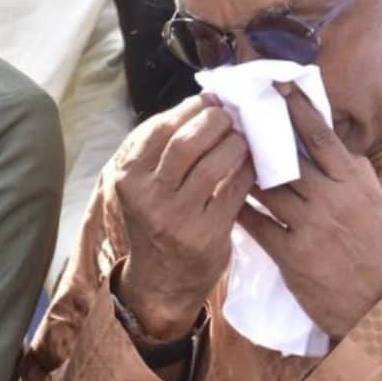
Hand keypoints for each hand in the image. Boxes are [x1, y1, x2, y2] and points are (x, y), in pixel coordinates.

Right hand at [113, 94, 254, 339]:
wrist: (161, 281)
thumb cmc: (158, 221)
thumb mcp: (145, 186)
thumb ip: (163, 149)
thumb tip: (202, 102)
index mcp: (129, 177)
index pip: (161, 128)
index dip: (191, 108)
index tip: (211, 100)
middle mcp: (147, 196)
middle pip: (187, 141)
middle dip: (215, 121)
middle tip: (231, 116)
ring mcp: (176, 217)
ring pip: (213, 163)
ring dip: (236, 143)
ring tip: (243, 138)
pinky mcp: (205, 234)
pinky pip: (234, 190)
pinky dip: (247, 170)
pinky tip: (252, 164)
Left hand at [237, 83, 381, 338]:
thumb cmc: (381, 252)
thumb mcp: (376, 205)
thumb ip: (354, 173)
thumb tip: (336, 141)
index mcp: (355, 183)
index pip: (321, 137)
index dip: (297, 109)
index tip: (276, 86)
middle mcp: (333, 199)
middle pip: (286, 158)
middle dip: (258, 137)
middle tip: (233, 116)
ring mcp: (312, 227)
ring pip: (266, 189)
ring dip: (242, 172)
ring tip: (221, 154)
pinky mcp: (293, 255)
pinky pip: (257, 225)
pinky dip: (239, 210)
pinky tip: (223, 198)